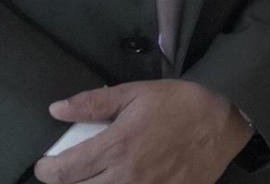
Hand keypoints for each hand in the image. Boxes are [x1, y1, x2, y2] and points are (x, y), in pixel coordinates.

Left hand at [33, 80, 253, 183]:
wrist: (223, 121)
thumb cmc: (179, 103)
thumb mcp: (135, 94)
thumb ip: (94, 103)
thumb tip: (56, 109)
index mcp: (116, 146)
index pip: (65, 171)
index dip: (47, 170)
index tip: (45, 165)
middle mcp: (125, 176)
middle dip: (65, 182)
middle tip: (68, 172)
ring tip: (91, 178)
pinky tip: (117, 182)